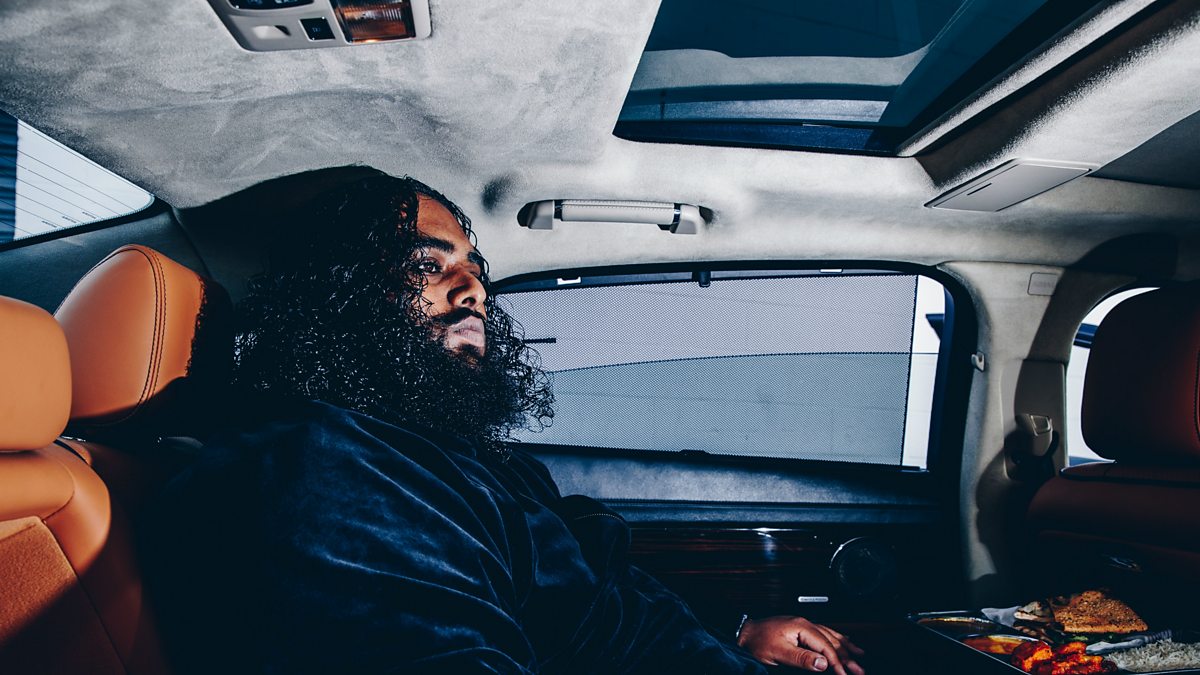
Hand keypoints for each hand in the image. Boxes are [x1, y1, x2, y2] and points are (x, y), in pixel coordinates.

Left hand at [737, 615, 865, 674]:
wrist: (743, 632)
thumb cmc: (756, 642)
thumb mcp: (778, 653)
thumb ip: (801, 658)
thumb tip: (822, 663)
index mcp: (801, 627)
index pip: (826, 647)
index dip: (837, 663)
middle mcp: (804, 624)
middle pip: (832, 641)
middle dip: (847, 656)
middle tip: (860, 670)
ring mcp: (802, 625)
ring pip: (831, 635)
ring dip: (846, 647)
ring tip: (860, 655)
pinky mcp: (800, 629)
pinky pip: (824, 632)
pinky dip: (837, 638)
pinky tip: (843, 640)